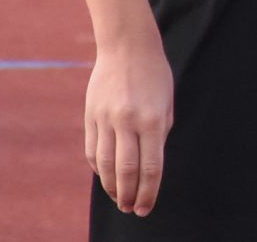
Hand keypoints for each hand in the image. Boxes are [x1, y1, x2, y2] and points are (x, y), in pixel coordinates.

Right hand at [84, 32, 173, 217]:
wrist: (127, 46)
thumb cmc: (154, 75)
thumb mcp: (166, 103)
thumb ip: (159, 134)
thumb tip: (149, 166)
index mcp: (152, 120)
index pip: (151, 167)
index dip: (149, 192)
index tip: (147, 208)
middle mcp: (127, 122)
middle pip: (126, 171)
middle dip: (129, 196)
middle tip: (132, 209)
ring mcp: (105, 120)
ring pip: (104, 165)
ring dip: (112, 187)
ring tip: (120, 199)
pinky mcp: (90, 117)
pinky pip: (92, 151)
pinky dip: (98, 169)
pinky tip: (106, 178)